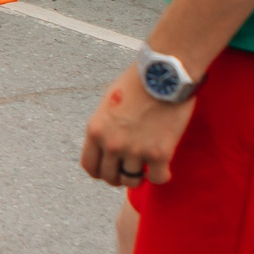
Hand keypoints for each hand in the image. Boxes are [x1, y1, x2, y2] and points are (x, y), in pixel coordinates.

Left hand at [80, 63, 194, 189]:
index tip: (111, 170)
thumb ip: (105, 125)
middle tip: (131, 170)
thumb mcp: (109, 101)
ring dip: (140, 177)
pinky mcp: (159, 153)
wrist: (164, 73)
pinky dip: (161, 176)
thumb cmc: (138, 81)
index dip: (100, 172)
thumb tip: (107, 141)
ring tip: (147, 168)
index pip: (90, 165)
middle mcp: (111, 143)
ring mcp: (135, 150)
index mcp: (96, 130)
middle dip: (120, 176)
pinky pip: (157, 178)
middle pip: (110, 176)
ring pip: (132, 180)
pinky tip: (164, 167)